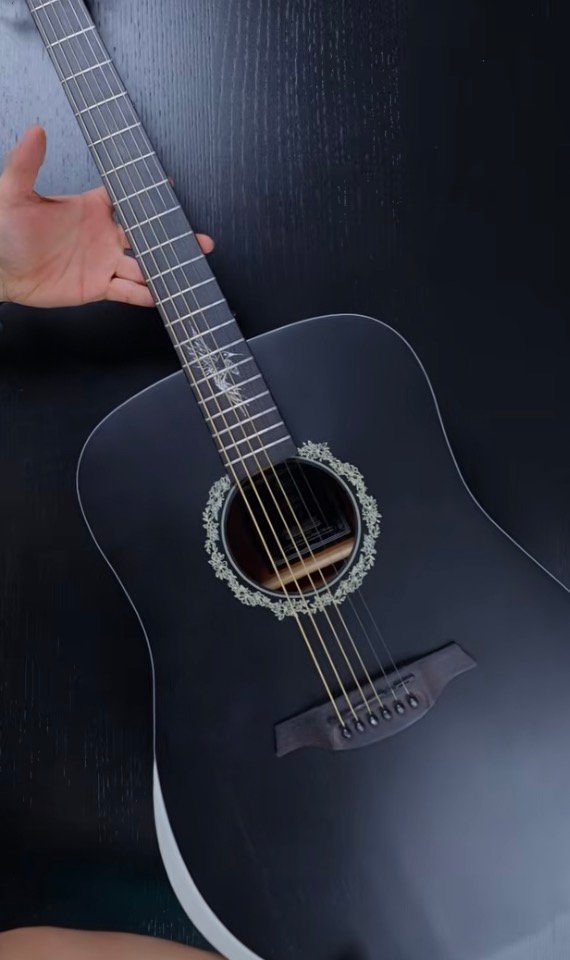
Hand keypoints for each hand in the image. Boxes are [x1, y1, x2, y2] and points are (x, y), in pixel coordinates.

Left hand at [0, 126, 213, 308]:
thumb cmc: (4, 232)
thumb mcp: (13, 194)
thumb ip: (27, 164)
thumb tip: (36, 131)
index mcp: (90, 208)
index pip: (126, 197)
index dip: (148, 194)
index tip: (170, 188)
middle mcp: (103, 235)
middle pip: (145, 233)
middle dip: (171, 235)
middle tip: (195, 237)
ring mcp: (103, 263)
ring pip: (143, 264)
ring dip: (166, 266)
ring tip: (187, 266)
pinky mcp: (98, 287)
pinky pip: (128, 292)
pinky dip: (146, 294)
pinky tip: (161, 293)